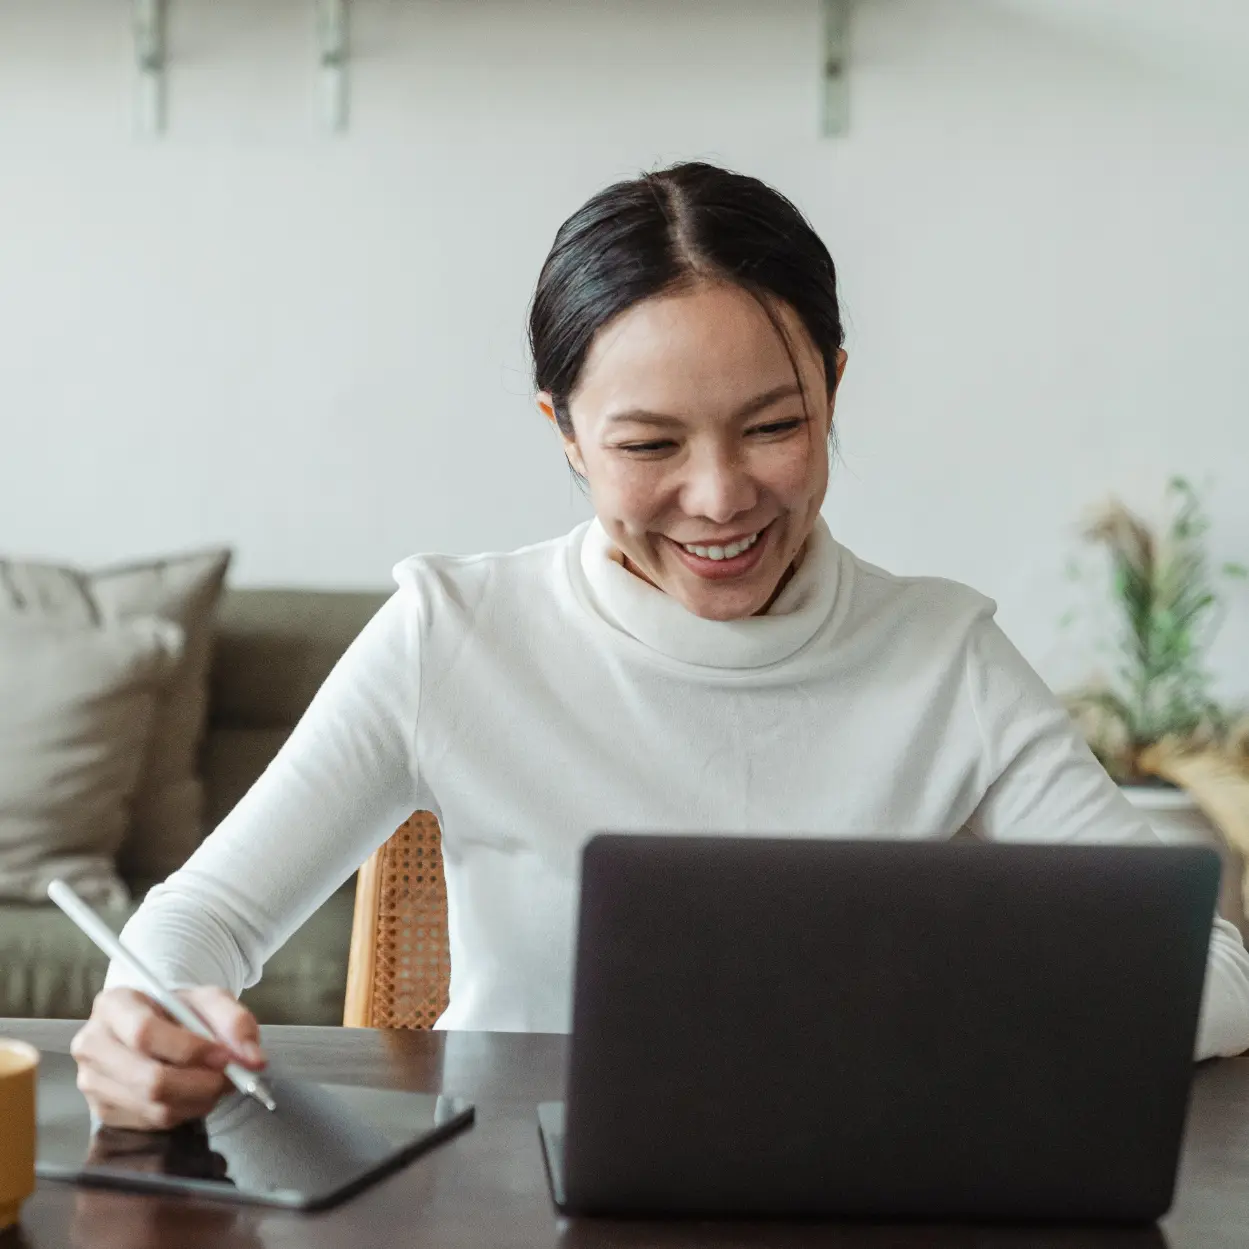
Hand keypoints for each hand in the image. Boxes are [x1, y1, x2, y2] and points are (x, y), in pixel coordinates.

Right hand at [70, 986, 265, 1129]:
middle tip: (230, 1077)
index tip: (225, 1057)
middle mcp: (93, 1044)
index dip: (190, 1049)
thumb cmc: (179, 1010)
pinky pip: (153, 1121)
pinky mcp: (103, 1111)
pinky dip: (186, 1111)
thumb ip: (235, 1021)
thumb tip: (252, 1059)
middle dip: (200, 1083)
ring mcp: (93, 1082)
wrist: (157, 1026)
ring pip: (154, 1105)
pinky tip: (196, 1093)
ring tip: (217, 1082)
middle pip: (148, 1078)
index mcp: (113, 1005)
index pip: (145, 1033)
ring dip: (198, 1099)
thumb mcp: (210, 1000)